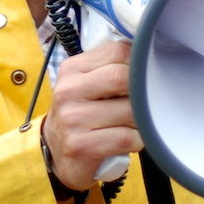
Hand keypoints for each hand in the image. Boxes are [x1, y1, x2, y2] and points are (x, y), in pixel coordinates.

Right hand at [41, 39, 142, 190]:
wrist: (56, 152)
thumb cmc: (80, 114)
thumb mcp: (86, 84)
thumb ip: (110, 66)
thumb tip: (148, 55)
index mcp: (72, 69)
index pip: (116, 52)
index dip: (138, 63)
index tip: (143, 77)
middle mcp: (68, 91)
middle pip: (121, 78)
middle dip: (141, 92)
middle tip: (145, 102)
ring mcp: (72, 119)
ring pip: (129, 110)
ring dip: (142, 120)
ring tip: (135, 123)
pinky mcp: (80, 145)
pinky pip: (126, 137)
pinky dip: (137, 140)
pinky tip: (131, 140)